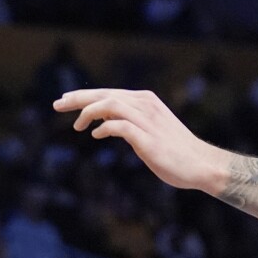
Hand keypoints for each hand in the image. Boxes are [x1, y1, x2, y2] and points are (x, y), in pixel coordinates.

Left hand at [53, 89, 214, 189]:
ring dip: (89, 112)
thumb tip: (102, 121)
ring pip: (110, 105)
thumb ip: (126, 122)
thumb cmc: (173, 150)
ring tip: (77, 126)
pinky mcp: (148, 138)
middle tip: (57, 105)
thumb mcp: (147, 130)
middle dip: (78, 98)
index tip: (64, 101)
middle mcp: (145, 105)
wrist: (200, 164)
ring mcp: (147, 120)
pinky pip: (120, 126)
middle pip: (105, 94)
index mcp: (145, 101)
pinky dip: (105, 128)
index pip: (108, 92)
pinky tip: (96, 135)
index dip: (84, 95)